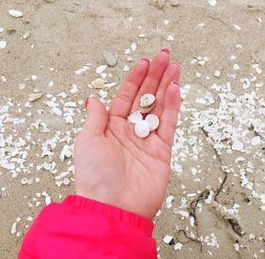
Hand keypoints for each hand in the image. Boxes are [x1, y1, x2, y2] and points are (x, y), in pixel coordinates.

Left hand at [74, 49, 180, 218]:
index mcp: (111, 127)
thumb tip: (93, 99)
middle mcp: (130, 131)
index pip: (125, 96)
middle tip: (165, 56)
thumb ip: (95, 118)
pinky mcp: (162, 151)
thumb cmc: (95, 176)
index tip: (144, 61)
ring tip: (175, 67)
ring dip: (167, 86)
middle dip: (155, 76)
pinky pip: (168, 124)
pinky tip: (176, 89)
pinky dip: (173, 106)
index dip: (135, 78)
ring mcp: (147, 140)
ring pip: (159, 107)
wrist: (113, 207)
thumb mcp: (87, 141)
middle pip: (145, 97)